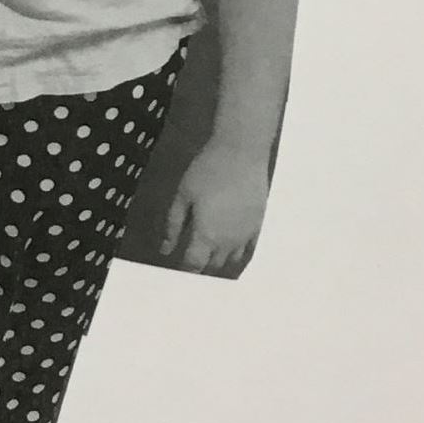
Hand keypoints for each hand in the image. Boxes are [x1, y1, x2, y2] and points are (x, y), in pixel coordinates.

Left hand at [161, 141, 270, 273]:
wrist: (242, 151)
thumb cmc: (208, 170)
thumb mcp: (182, 195)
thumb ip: (173, 224)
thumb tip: (165, 248)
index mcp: (206, 235)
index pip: (193, 265)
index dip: (184, 270)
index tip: (176, 269)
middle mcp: (228, 241)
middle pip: (212, 265)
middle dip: (199, 264)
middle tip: (190, 255)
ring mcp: (246, 235)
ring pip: (231, 260)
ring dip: (218, 259)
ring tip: (207, 250)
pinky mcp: (258, 224)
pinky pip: (248, 249)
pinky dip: (237, 252)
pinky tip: (229, 247)